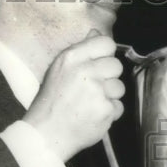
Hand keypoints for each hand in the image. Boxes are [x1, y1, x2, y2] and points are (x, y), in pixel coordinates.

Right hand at [23, 30, 124, 162]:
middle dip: (108, 77)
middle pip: (116, 65)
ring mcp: (97, 91)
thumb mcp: (59, 69)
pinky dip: (109, 112)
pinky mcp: (105, 109)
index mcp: (72, 58)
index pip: (106, 42)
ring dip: (109, 96)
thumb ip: (80, 51)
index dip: (106, 54)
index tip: (99, 63)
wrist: (47, 134)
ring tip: (91, 103)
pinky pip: (118, 106)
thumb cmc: (51, 101)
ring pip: (120, 87)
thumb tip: (96, 33)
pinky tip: (94, 115)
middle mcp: (86, 71)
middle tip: (93, 88)